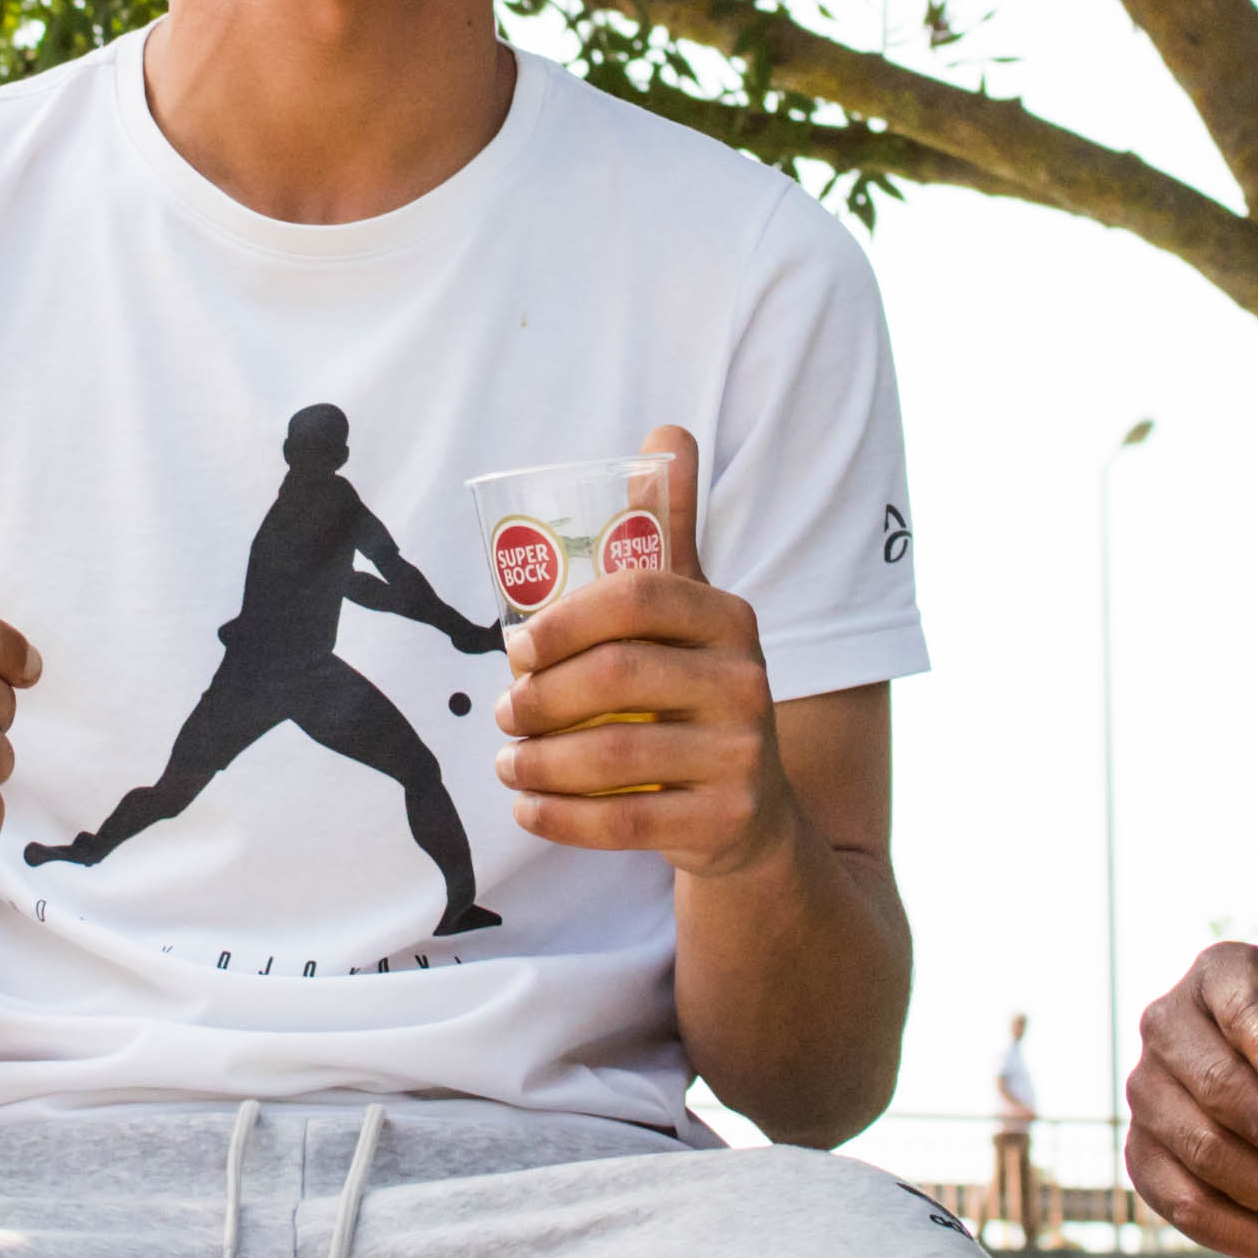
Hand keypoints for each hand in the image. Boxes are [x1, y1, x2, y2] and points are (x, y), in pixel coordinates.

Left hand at [497, 426, 791, 881]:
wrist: (754, 814)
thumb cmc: (697, 691)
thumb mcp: (691, 613)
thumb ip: (670, 533)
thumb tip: (666, 434)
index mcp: (729, 619)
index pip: (638, 595)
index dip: (565, 618)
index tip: (516, 646)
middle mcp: (747, 682)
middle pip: (616, 679)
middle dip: (539, 697)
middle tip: (503, 711)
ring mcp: (743, 756)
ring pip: (612, 757)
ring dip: (538, 762)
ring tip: (507, 761)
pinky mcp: (725, 821)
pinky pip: (625, 824)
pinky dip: (560, 817)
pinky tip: (527, 808)